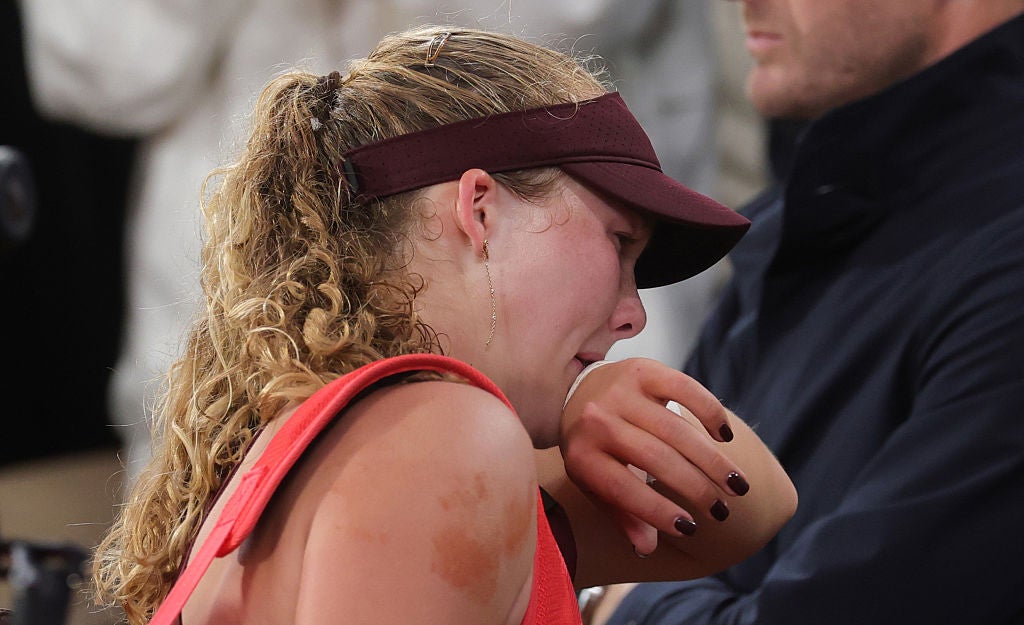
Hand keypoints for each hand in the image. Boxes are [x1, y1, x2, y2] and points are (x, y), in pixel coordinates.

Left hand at [560, 358, 747, 554]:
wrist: (576, 393)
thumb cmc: (595, 449)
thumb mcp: (597, 484)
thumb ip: (622, 514)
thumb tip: (646, 547)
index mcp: (582, 456)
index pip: (623, 489)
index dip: (658, 511)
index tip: (691, 529)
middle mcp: (596, 421)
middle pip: (656, 458)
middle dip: (695, 488)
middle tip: (722, 510)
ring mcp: (620, 391)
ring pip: (676, 429)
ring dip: (712, 460)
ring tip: (736, 485)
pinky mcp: (643, 369)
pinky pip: (685, 388)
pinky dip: (709, 412)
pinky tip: (724, 437)